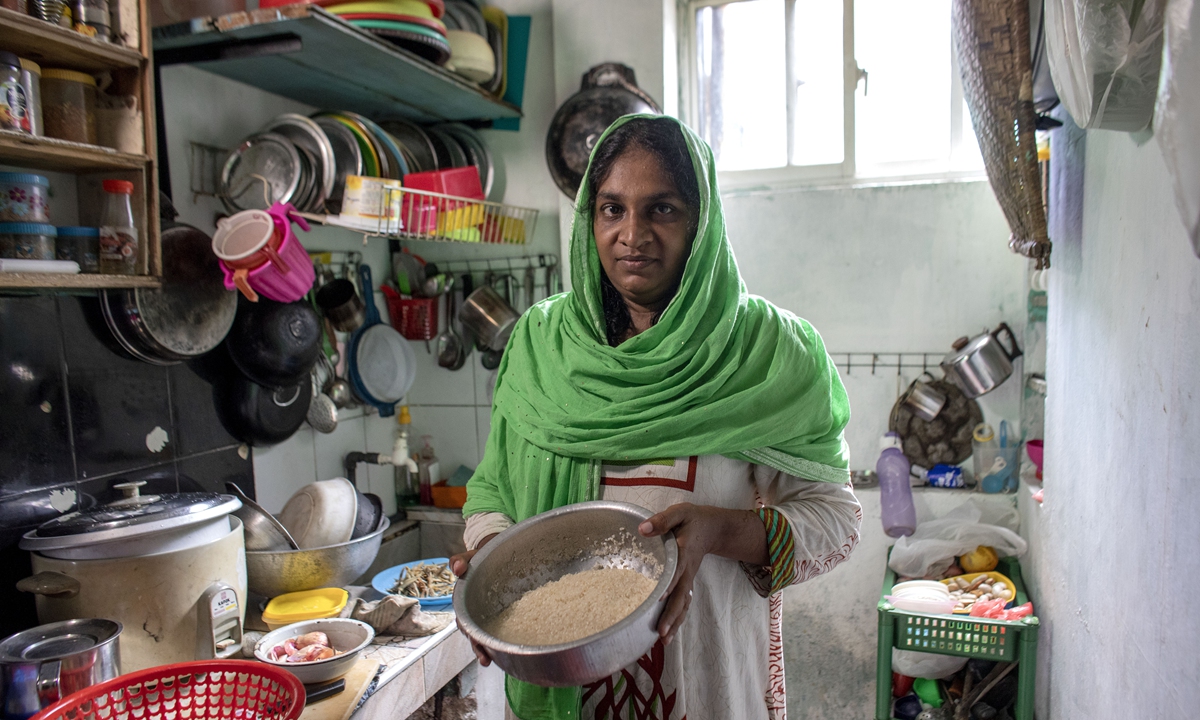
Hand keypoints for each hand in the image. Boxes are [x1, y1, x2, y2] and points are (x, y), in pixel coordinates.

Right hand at [450, 533, 496, 665]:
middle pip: (475, 632)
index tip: (472, 639)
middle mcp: (476, 611)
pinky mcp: (504, 614)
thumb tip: (457, 568)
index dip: (468, 631)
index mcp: (466, 600)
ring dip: (488, 647)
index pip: (464, 619)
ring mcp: (489, 614)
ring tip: (492, 660)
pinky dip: (505, 638)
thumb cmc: (483, 557)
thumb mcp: (472, 556)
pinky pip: (503, 627)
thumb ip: (462, 560)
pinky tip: (513, 647)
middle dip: (478, 646)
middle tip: (485, 659)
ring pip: (486, 633)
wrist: (497, 554)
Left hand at [637, 504, 749, 644]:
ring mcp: (689, 578)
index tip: (659, 598)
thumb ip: (662, 520)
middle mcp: (688, 569)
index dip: (669, 584)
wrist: (714, 528)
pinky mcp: (687, 582)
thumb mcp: (680, 512)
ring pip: (683, 604)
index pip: (677, 570)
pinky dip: (677, 619)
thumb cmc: (693, 520)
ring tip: (664, 640)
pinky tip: (667, 632)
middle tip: (661, 632)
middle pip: (681, 595)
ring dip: (675, 622)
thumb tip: (643, 530)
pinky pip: (683, 603)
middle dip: (672, 615)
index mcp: (684, 551)